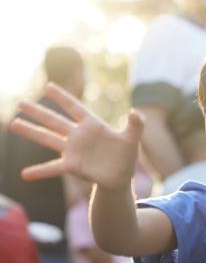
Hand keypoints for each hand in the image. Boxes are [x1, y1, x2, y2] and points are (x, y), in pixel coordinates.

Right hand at [9, 83, 142, 190]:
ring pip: (48, 139)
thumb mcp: (133, 138)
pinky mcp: (72, 166)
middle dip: (38, 112)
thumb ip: (137, 124)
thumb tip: (136, 112)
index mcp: (92, 125)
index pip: (75, 107)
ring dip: (31, 131)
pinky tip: (24, 175)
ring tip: (13, 124)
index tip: (48, 86)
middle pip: (55, 120)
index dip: (62, 97)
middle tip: (20, 103)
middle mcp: (78, 135)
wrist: (120, 176)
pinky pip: (53, 168)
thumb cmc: (125, 155)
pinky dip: (39, 171)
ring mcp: (73, 150)